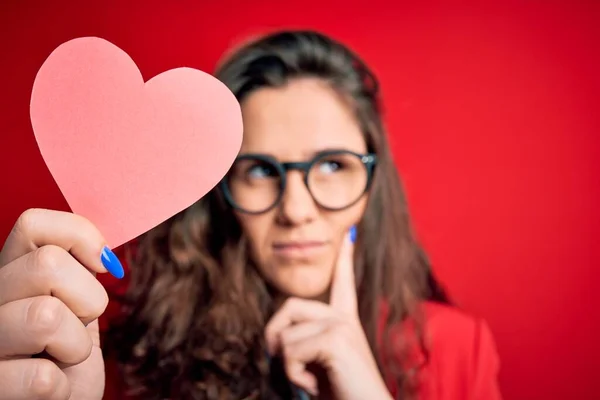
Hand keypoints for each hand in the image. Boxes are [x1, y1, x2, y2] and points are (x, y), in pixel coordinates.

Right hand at [0, 209, 122, 399]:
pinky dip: (63, 387)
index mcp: (9, 273)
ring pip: (45, 316)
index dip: (79, 236)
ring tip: (63, 357)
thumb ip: (79, 270)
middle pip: (48, 264)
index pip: (33, 223)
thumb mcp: (78, 303)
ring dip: (75, 345)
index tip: (102, 265)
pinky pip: (41, 378)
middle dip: (88, 298)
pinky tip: (52, 388)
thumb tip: (104, 253)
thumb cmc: (68, 353)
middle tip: (79, 323)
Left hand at [265, 229, 391, 399]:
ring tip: (313, 381)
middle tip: (283, 363)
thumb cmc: (342, 394)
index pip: (342, 283)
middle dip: (273, 335)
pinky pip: (290, 352)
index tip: (349, 233)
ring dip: (289, 367)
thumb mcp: (318, 365)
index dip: (345, 258)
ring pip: (285, 336)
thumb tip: (276, 339)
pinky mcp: (335, 338)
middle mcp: (344, 319)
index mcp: (344, 323)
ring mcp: (341, 325)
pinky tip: (315, 385)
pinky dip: (294, 376)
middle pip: (289, 306)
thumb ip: (304, 344)